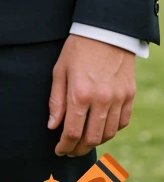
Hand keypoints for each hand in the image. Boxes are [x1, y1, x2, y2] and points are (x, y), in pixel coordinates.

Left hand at [48, 34, 135, 156]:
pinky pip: (122, 122)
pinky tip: (101, 128)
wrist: (106, 31)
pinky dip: (111, 130)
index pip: (72, 131)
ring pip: (108, 134)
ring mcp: (118, 99)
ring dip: (95, 142)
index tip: (59, 150)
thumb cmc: (77, 49)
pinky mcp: (129, 96)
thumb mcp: (59, 70)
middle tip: (70, 151)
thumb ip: (56, 101)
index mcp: (80, 93)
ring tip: (84, 141)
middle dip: (78, 149)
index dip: (64, 146)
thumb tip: (52, 126)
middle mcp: (101, 99)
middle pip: (91, 138)